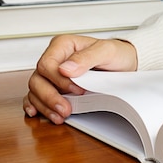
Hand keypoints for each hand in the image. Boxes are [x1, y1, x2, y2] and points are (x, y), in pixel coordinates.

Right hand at [23, 34, 137, 123]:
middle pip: (38, 79)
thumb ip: (86, 57)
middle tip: (65, 109)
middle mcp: (55, 59)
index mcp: (62, 46)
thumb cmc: (116, 54)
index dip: (58, 80)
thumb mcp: (107, 51)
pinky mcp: (56, 86)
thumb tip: (65, 69)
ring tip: (59, 116)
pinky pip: (37, 96)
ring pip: (36, 90)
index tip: (77, 90)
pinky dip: (37, 105)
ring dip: (45, 105)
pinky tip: (38, 112)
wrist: (126, 64)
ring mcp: (53, 74)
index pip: (47, 64)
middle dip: (49, 97)